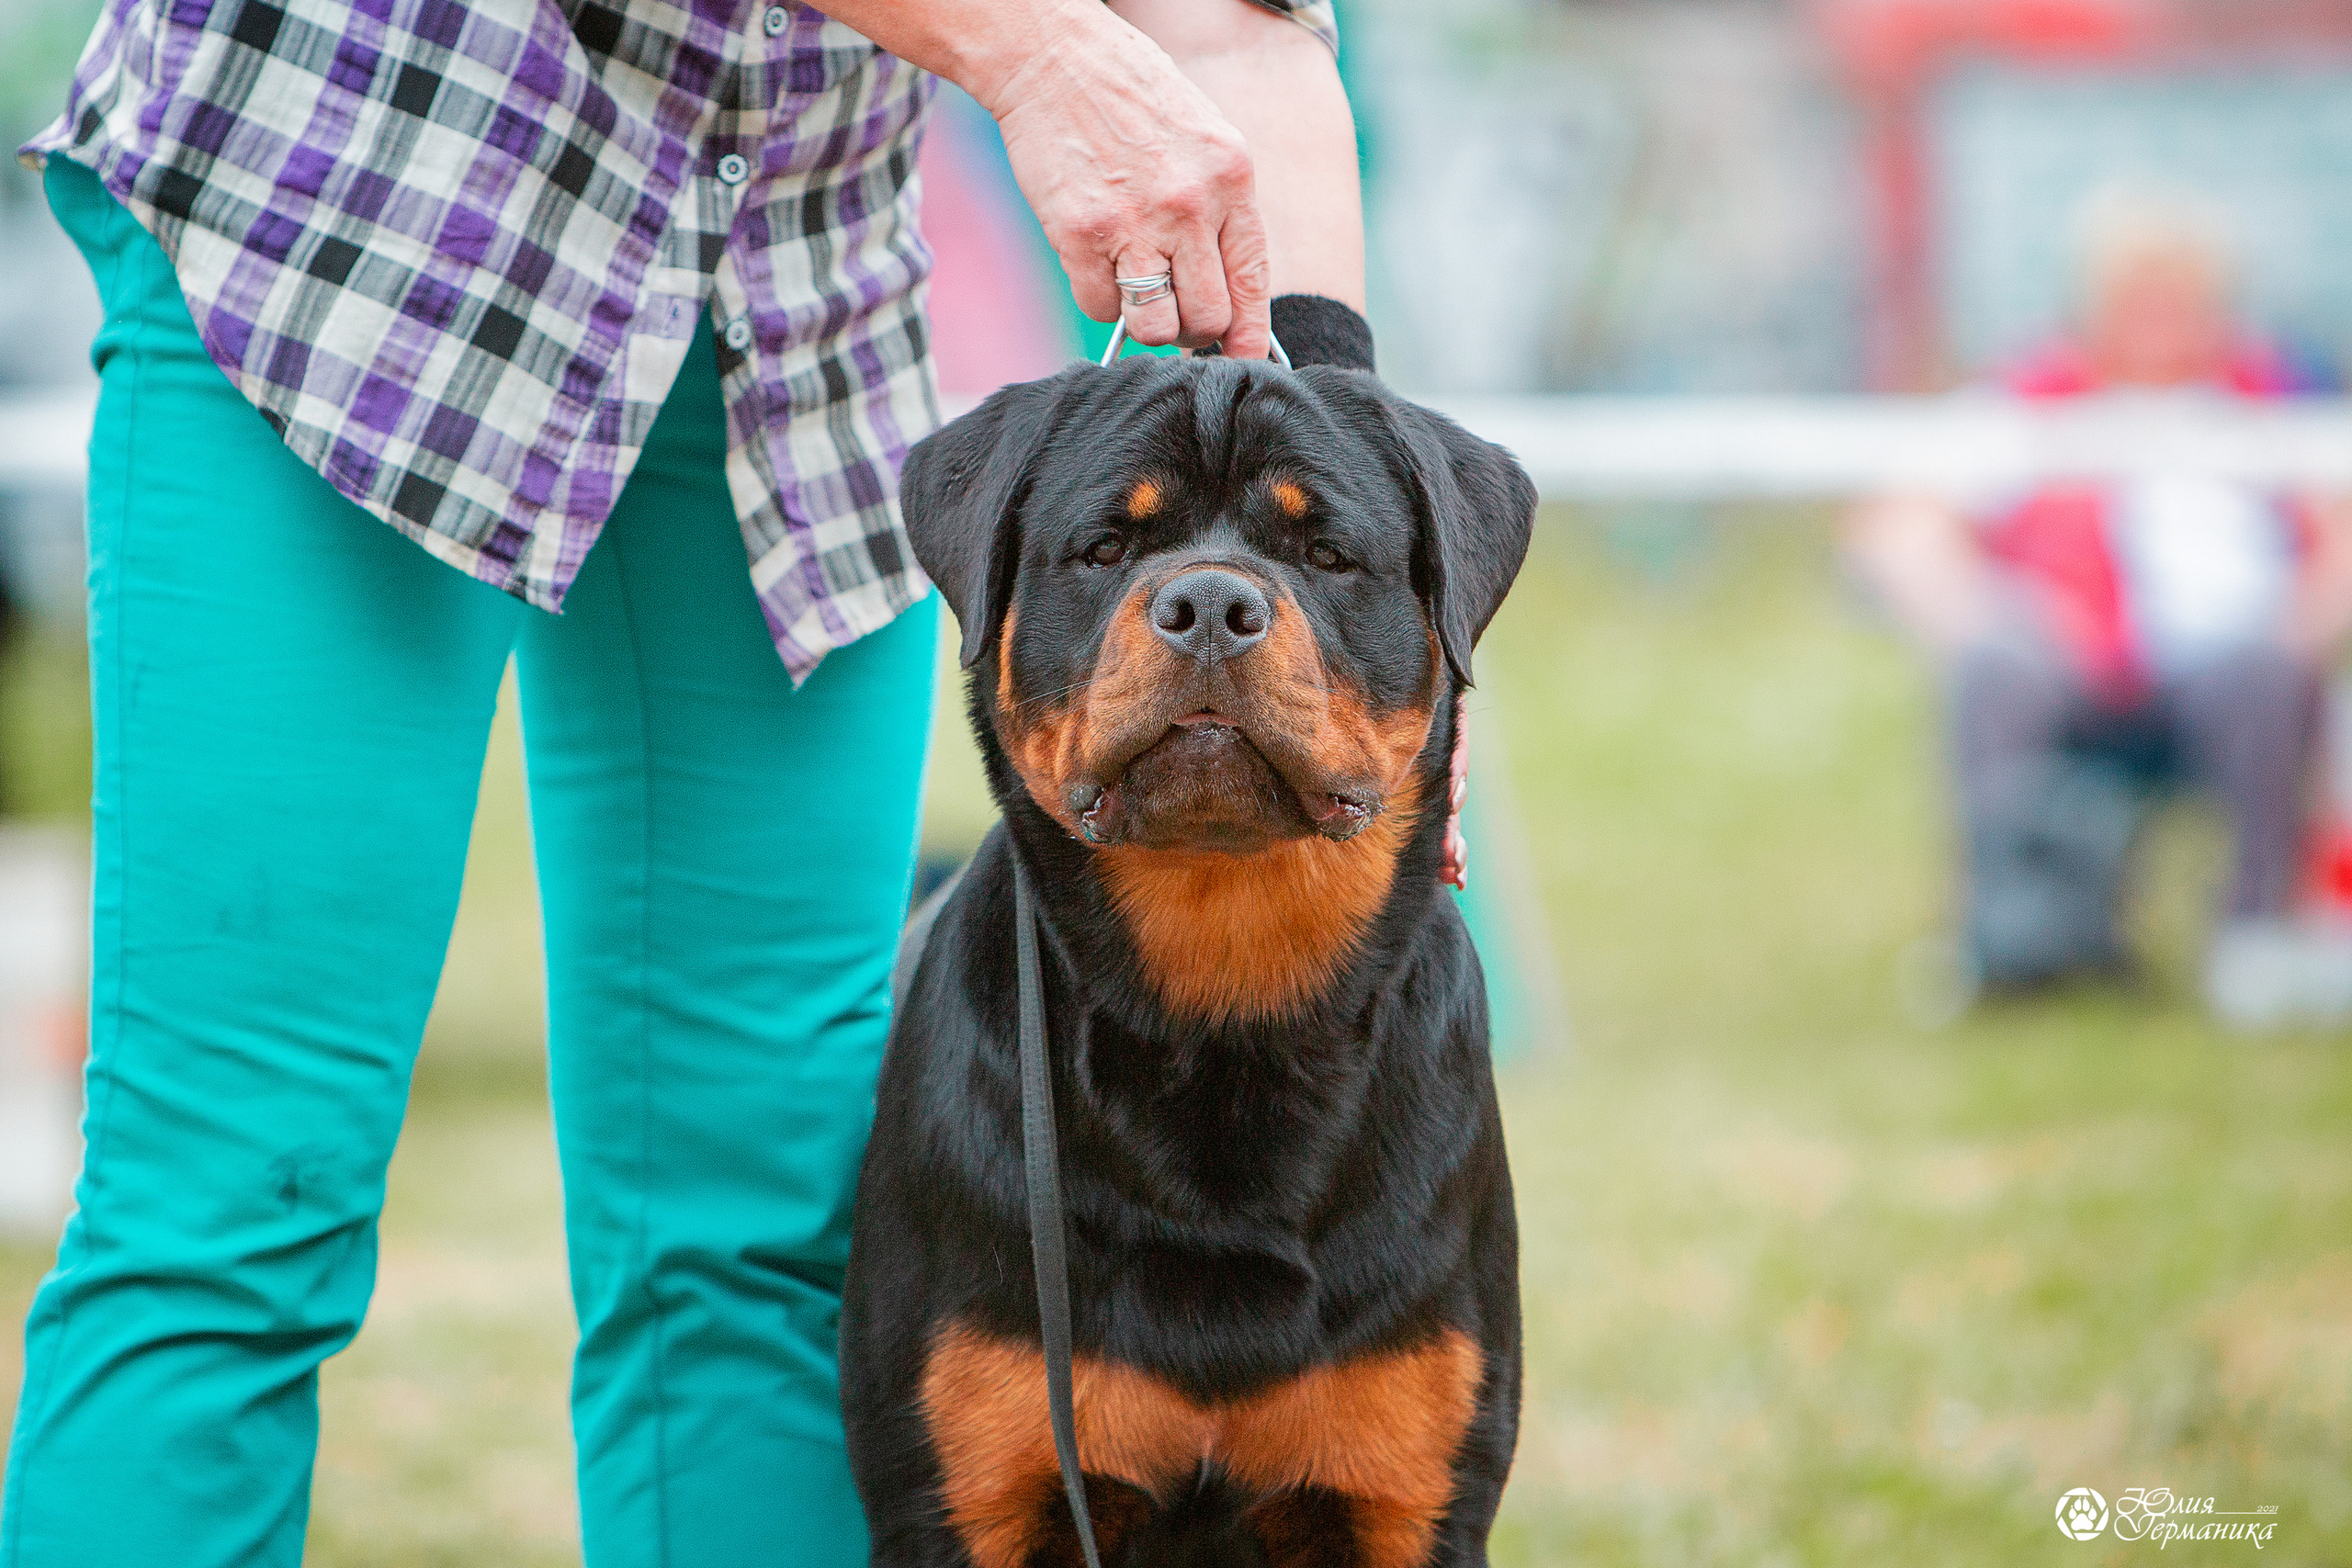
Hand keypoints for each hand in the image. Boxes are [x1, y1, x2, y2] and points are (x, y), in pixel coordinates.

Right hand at [978, 12, 1272, 358]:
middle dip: (1193, 330)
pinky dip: (1101, 299)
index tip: (1241, 355)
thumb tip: (1224, 289)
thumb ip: (1221, 208)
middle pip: (1208, 318)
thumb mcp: (1205, 139)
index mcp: (1231, 179)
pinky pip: (1102, 308)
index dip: (1249, 334)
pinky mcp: (1081, 235)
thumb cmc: (1131, 98)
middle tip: (1175, 312)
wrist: (1055, 57)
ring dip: (1148, 324)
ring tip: (1137, 291)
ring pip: (1157, 327)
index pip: (1252, 283)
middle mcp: (1190, 205)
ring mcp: (1135, 222)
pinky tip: (1098, 264)